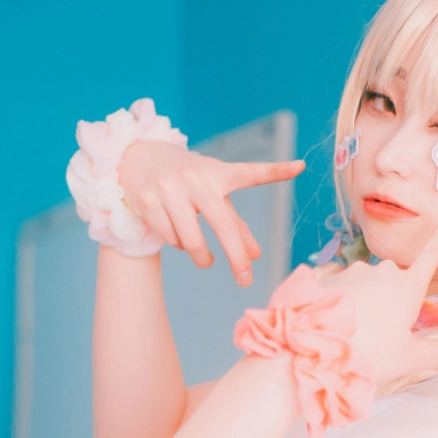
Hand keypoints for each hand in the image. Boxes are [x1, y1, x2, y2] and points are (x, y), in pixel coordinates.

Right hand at [119, 141, 304, 285]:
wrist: (138, 158)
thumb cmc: (187, 179)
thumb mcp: (212, 193)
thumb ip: (236, 223)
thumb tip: (255, 255)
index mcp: (217, 173)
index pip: (249, 173)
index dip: (274, 171)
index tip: (299, 166)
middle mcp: (195, 178)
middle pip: (223, 225)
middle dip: (236, 257)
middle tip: (245, 279)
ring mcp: (169, 189)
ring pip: (192, 241)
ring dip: (202, 257)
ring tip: (206, 258)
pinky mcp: (148, 201)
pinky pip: (170, 239)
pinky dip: (177, 245)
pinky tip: (177, 235)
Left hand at [331, 211, 437, 386]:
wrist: (317, 349)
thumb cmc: (370, 354)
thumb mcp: (409, 358)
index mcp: (407, 287)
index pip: (432, 255)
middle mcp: (382, 272)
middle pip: (395, 281)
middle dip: (392, 301)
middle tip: (381, 334)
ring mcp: (354, 272)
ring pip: (366, 285)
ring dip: (364, 303)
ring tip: (354, 333)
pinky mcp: (329, 278)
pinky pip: (341, 288)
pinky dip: (341, 303)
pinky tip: (334, 326)